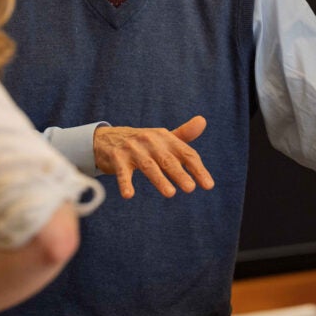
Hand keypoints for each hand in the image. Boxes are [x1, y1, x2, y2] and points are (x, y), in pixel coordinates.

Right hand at [93, 116, 212, 198]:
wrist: (106, 139)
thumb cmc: (141, 143)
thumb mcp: (161, 137)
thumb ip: (183, 134)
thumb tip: (203, 120)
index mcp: (164, 137)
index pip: (185, 152)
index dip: (197, 169)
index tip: (208, 185)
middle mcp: (149, 140)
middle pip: (167, 159)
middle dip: (179, 173)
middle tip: (190, 188)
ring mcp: (132, 149)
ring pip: (148, 165)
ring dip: (159, 179)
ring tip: (170, 193)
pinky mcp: (117, 158)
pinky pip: (122, 172)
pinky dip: (125, 183)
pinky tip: (129, 195)